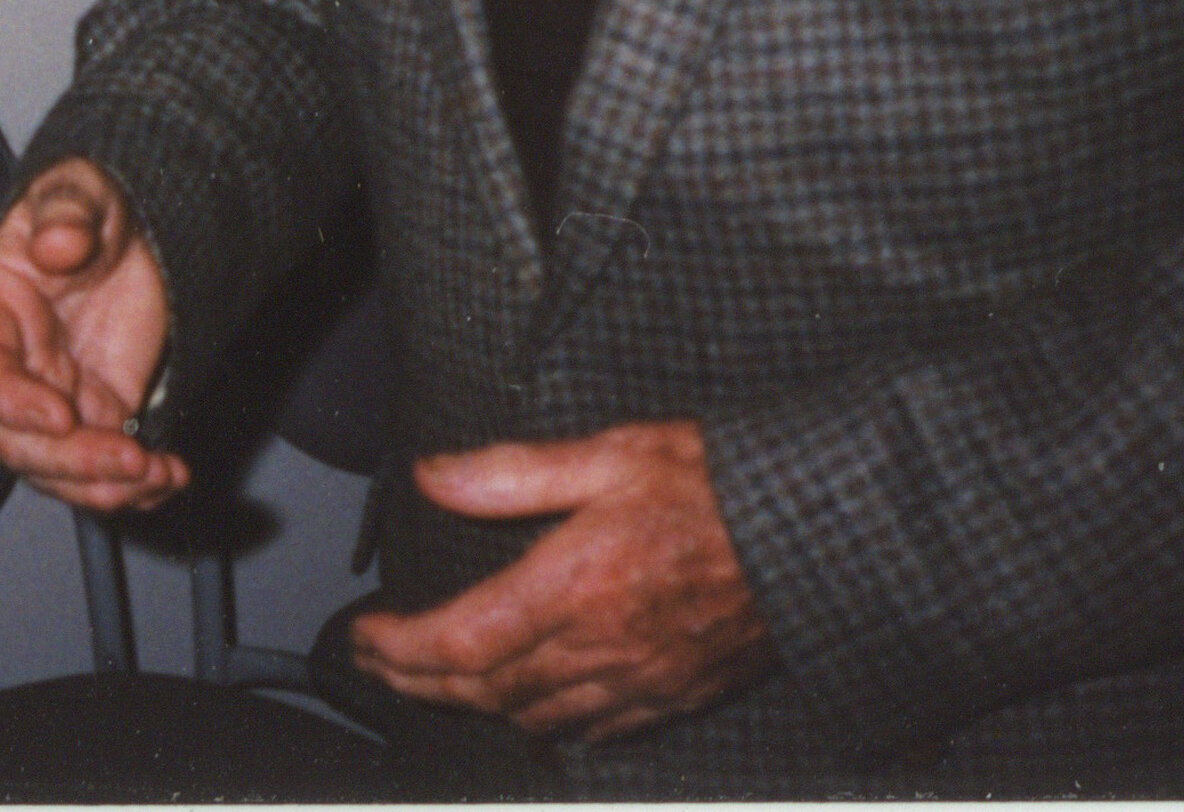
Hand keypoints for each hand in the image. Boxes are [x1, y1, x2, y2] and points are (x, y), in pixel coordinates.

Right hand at [0, 159, 188, 510]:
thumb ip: (65, 211)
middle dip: (68, 461)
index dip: (10, 401)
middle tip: (128, 457)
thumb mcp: (79, 191)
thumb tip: (58, 246)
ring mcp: (54, 396)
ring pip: (57, 467)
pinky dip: (136, 484)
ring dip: (102, 485)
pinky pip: (104, 466)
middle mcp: (14, 366)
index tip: (61, 415)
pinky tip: (171, 476)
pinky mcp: (98, 413)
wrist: (132, 230)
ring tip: (156, 474)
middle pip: (16, 440)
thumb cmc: (88, 205)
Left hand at [349, 420, 769, 741]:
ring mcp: (640, 682)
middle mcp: (600, 648)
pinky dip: (546, 722)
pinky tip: (534, 708)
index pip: (458, 641)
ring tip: (438, 683)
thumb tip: (433, 477)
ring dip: (475, 705)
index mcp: (574, 586)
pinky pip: (593, 730)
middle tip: (379, 666)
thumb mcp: (609, 453)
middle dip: (418, 684)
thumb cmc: (721, 486)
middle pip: (484, 690)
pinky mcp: (675, 695)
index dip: (397, 649)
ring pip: (532, 717)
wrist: (820, 534)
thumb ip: (511, 472)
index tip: (363, 637)